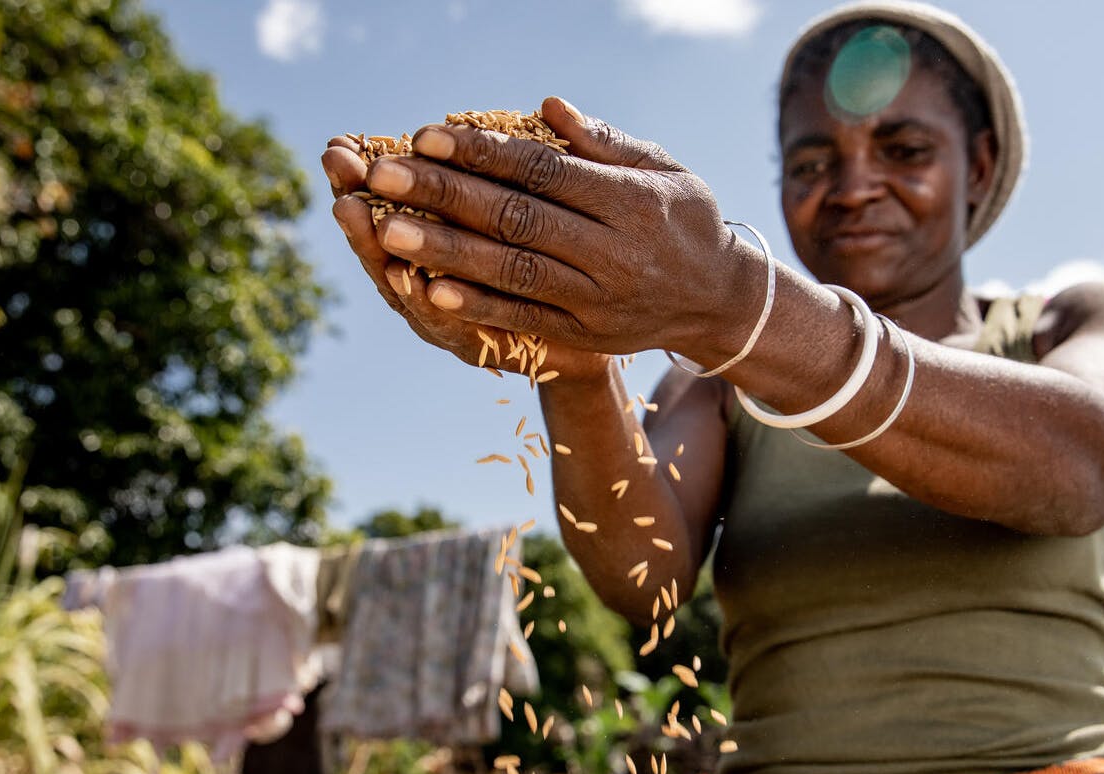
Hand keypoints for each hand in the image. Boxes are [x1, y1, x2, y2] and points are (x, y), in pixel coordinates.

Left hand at [357, 97, 764, 362]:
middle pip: (515, 219)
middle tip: (382, 175)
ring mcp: (596, 300)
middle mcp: (613, 252)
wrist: (721, 302)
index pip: (543, 172)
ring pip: (510, 270)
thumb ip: (603, 142)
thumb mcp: (663, 168)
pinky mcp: (583, 336)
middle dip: (444, 195)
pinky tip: (426, 289)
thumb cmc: (684, 220)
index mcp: (629, 201)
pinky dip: (474, 305)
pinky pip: (522, 318)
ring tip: (386, 229)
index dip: (482, 153)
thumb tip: (546, 107)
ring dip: (444, 250)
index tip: (427, 135)